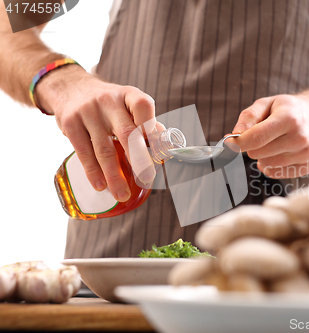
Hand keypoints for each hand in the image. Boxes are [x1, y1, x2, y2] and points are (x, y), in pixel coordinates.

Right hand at [36, 65, 156, 201]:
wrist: (70, 87)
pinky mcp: (70, 124)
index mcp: (128, 94)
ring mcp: (88, 112)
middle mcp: (108, 101)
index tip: (158, 150)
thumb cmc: (108, 102)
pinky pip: (84, 152)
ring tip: (122, 194)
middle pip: (127, 133)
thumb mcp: (127, 102)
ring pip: (104, 149)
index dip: (151, 128)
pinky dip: (93, 172)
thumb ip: (145, 122)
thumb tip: (164, 145)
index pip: (143, 106)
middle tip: (146, 179)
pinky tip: (101, 185)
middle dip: (139, 160)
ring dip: (115, 175)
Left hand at [231, 94, 308, 178]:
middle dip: (253, 146)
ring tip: (274, 143)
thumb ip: (248, 117)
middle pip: (258, 153)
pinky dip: (272, 165)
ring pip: (266, 164)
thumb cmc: (289, 109)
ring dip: (263, 156)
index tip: (229, 144)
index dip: (237, 143)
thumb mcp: (268, 103)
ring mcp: (305, 154)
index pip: (255, 138)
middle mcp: (300, 137)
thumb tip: (234, 136)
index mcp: (289, 118)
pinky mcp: (307, 167)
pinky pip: (276, 173)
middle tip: (261, 136)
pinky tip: (279, 153)